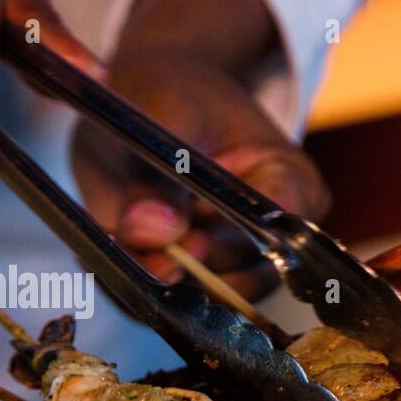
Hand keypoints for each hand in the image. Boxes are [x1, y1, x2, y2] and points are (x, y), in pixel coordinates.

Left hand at [72, 0, 329, 302]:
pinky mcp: (196, 285)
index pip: (284, 231)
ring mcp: (237, 267)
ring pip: (205, 302)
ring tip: (118, 235)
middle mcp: (275, 237)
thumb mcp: (161, 113)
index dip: (235, 242)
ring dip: (155, 278)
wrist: (145, 101)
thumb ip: (158, 175)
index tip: (188, 241)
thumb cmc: (169, 93)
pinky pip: (166, 307)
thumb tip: (153, 231)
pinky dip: (132, 286)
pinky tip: (110, 249)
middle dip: (187, 264)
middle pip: (243, 276)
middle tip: (138, 236)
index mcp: (290, 183)